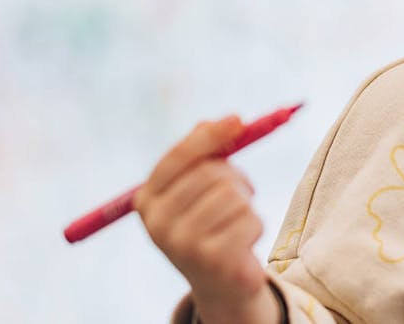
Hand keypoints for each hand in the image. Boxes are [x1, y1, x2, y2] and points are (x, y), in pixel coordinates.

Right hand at [135, 116, 279, 323]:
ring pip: (233, 196)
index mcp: (147, 201)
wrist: (219, 283)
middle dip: (235, 177)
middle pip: (210, 173)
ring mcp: (184, 244)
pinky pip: (250, 220)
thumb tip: (224, 121)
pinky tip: (243, 242)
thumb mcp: (197, 189)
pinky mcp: (213, 260)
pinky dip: (255, 226)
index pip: (178, 158)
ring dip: (246, 204)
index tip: (238, 120)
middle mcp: (158, 224)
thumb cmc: (209, 225)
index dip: (209, 136)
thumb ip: (204, 155)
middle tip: (242, 191)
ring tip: (238, 221)